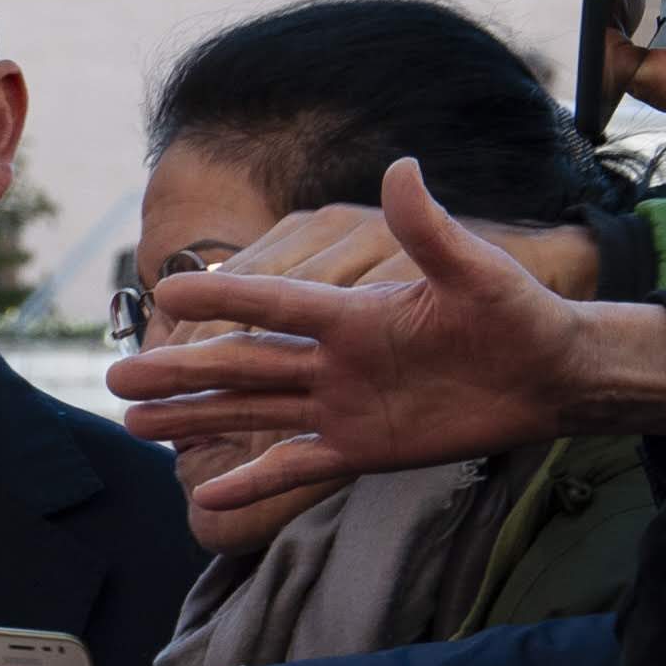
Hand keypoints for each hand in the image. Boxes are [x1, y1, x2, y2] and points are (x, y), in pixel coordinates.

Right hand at [112, 161, 644, 507]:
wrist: (549, 373)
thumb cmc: (518, 314)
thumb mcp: (477, 272)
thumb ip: (431, 230)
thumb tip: (402, 167)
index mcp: (355, 314)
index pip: (275, 303)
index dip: (222, 296)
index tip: (165, 289)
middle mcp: (335, 359)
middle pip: (241, 364)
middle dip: (179, 371)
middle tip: (115, 379)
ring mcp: (342, 405)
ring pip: (252, 411)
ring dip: (195, 418)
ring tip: (135, 425)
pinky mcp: (362, 447)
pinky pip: (296, 466)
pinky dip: (252, 481)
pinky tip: (206, 498)